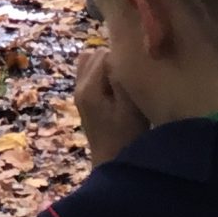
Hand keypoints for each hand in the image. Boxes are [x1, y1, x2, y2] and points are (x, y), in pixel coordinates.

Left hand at [72, 50, 149, 165]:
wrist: (112, 163)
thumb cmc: (126, 137)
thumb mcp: (130, 108)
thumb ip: (122, 79)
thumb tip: (120, 54)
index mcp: (89, 87)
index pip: (105, 53)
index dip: (124, 58)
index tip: (138, 70)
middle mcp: (79, 86)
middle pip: (97, 55)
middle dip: (115, 60)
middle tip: (133, 77)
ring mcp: (80, 92)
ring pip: (93, 62)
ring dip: (110, 67)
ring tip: (126, 82)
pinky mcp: (85, 99)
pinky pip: (93, 74)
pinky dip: (105, 75)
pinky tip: (118, 90)